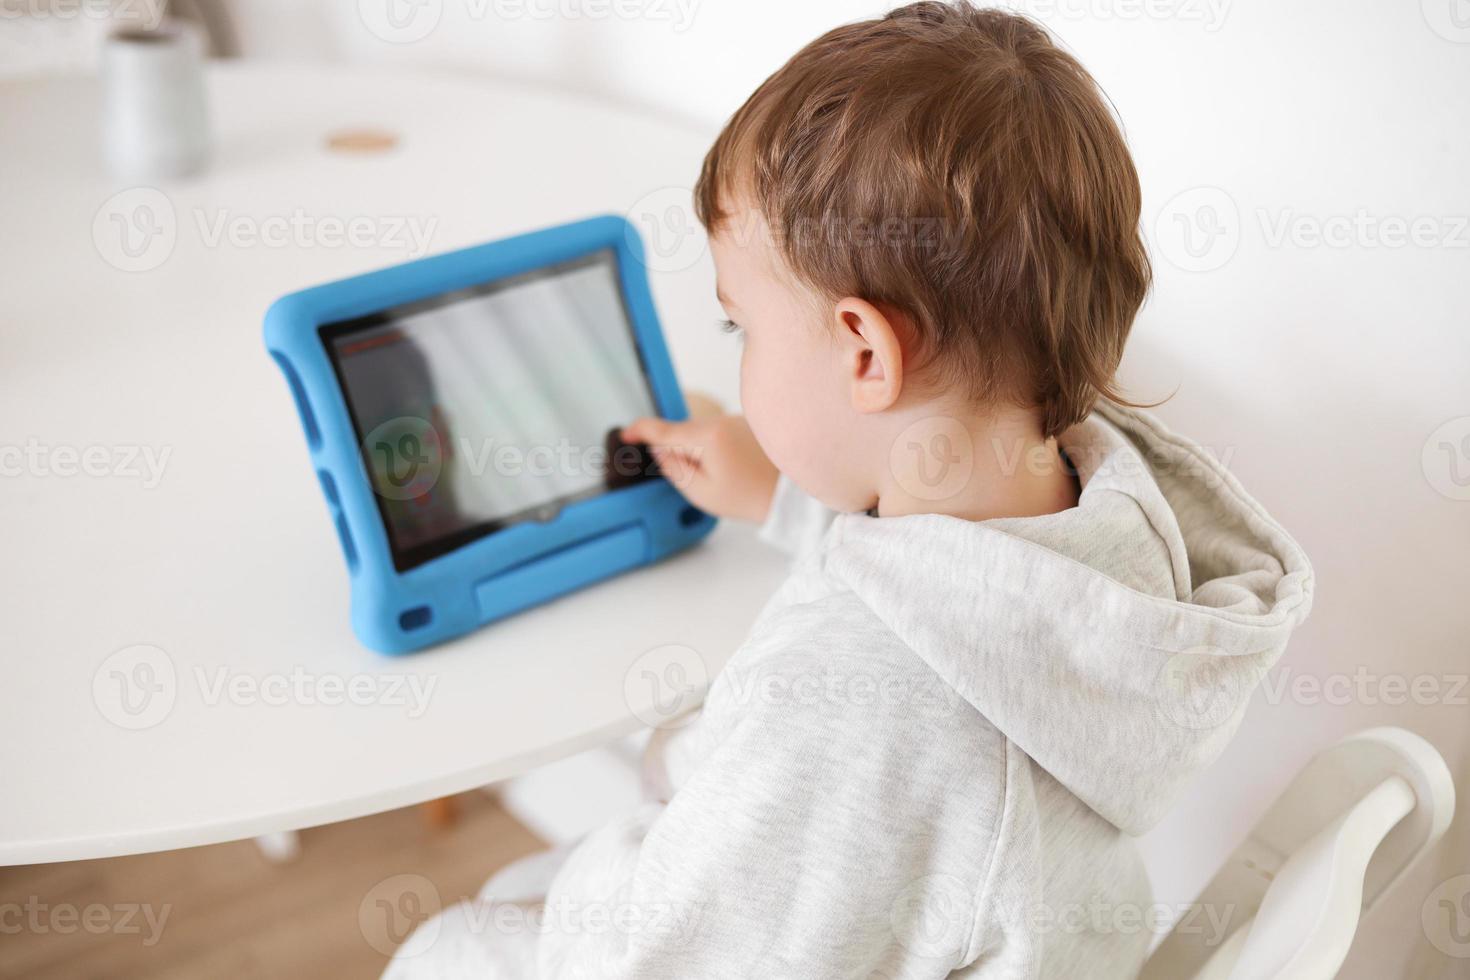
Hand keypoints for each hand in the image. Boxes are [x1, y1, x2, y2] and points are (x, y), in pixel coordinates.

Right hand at [621, 413, 778, 522]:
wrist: (790, 493)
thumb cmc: (749, 497)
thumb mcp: (701, 492)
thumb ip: (674, 467)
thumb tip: (659, 449)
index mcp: (707, 436)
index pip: (664, 431)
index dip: (640, 431)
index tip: (626, 434)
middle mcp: (721, 420)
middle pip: (682, 433)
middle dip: (680, 453)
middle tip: (700, 480)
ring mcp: (736, 419)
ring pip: (701, 433)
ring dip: (700, 451)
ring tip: (724, 477)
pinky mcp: (746, 424)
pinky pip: (718, 433)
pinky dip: (716, 448)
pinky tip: (733, 468)